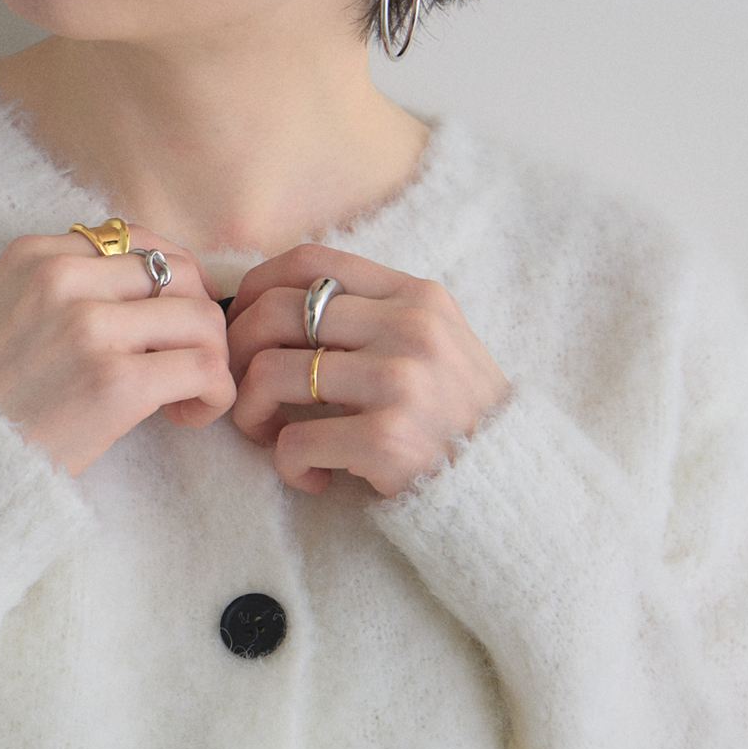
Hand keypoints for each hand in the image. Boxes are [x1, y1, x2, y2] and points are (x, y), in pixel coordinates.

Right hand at [0, 223, 232, 478]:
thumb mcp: (14, 309)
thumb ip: (73, 286)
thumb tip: (161, 285)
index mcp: (36, 254)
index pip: (138, 239)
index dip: (170, 280)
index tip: (169, 319)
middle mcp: (62, 279)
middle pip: (181, 273)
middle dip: (199, 318)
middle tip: (185, 361)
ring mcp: (89, 328)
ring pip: (202, 318)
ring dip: (212, 359)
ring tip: (185, 394)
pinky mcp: (115, 381)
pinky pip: (203, 368)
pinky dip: (213, 394)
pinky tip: (186, 415)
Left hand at [224, 244, 513, 497]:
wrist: (510, 488)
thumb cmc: (454, 419)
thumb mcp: (432, 344)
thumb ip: (372, 317)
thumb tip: (273, 305)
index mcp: (415, 295)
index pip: (310, 260)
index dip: (255, 289)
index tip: (242, 327)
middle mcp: (409, 328)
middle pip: (274, 313)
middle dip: (238, 356)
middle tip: (246, 393)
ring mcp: (400, 381)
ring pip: (269, 374)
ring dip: (252, 414)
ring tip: (272, 438)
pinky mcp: (387, 439)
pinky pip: (293, 442)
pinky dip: (288, 467)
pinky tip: (314, 477)